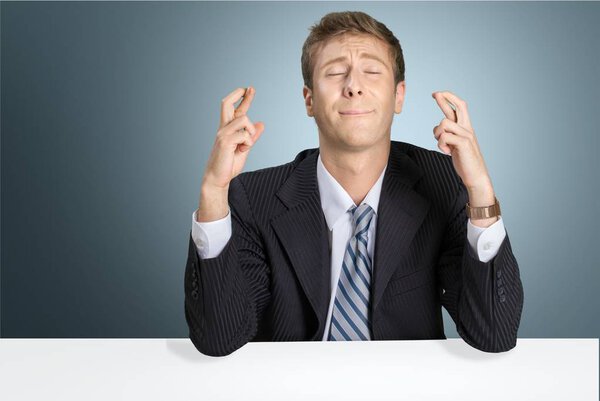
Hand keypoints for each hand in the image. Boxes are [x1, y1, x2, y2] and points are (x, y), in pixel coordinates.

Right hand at [196, 87, 264, 221]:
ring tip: (246, 145)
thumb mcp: (244, 149)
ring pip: (244, 120)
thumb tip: (260, 124)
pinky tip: (243, 150)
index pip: (234, 110)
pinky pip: (245, 134)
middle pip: (227, 104)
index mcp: (227, 129)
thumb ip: (251, 137)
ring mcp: (223, 133)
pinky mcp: (225, 141)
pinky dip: (248, 142)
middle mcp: (223, 128)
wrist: (218, 179)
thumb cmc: (228, 165)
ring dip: (250, 132)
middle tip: (250, 88)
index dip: (242, 98)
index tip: (249, 89)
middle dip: (240, 95)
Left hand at [431, 91, 491, 193]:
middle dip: (445, 98)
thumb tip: (438, 128)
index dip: (448, 98)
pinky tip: (447, 152)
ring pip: (444, 123)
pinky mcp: (463, 143)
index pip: (459, 107)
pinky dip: (441, 145)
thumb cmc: (465, 161)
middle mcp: (467, 128)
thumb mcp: (455, 145)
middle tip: (434, 93)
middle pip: (458, 106)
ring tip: (443, 146)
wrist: (475, 176)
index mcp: (465, 127)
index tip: (437, 94)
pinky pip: (444, 137)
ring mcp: (466, 135)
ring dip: (437, 134)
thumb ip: (449, 134)